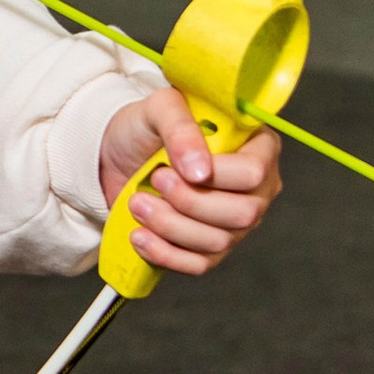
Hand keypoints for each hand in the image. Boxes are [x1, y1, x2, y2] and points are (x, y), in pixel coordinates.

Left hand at [97, 87, 282, 275]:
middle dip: (189, 202)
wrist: (116, 157)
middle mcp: (256, 188)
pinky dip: (165, 253)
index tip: (172, 166)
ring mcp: (235, 222)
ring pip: (219, 241)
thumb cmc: (146, 127)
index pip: (254, 173)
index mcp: (256, 147)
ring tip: (138, 203)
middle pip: (243, 213)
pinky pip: (199, 265)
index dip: (215, 175)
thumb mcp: (159, 109)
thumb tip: (200, 171)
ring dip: (170, 225)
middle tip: (155, 181)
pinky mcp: (209, 248)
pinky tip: (140, 235)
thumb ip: (181, 129)